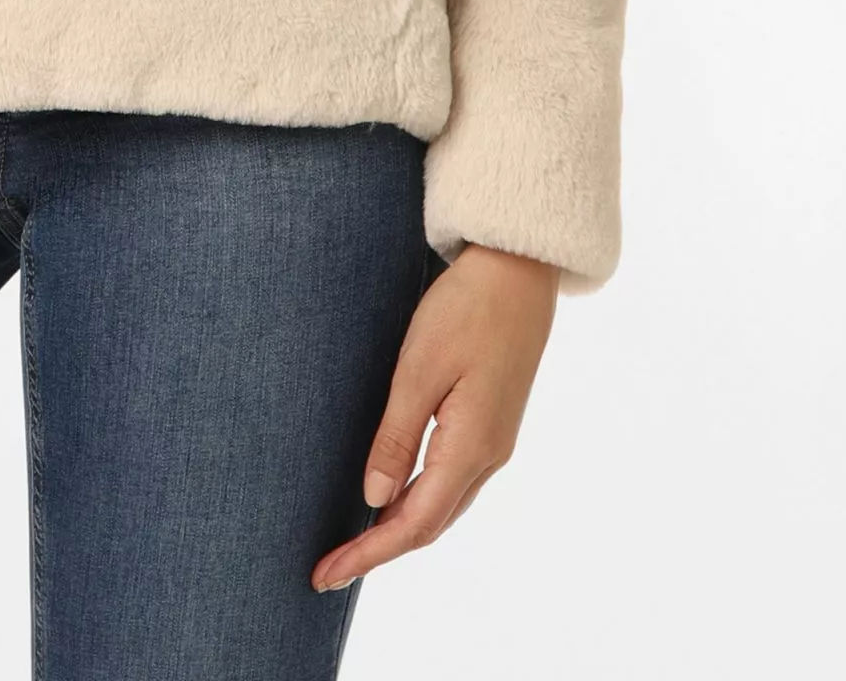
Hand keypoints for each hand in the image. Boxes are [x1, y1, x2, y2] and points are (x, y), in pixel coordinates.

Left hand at [309, 242, 558, 593]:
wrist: (519, 270)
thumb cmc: (466, 308)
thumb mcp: (420, 368)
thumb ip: (397, 436)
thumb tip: (375, 500)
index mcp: (471, 447)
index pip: (413, 524)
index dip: (368, 553)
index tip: (326, 574)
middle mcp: (488, 456)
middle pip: (429, 525)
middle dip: (378, 552)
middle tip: (328, 569)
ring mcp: (494, 442)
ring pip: (442, 507)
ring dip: (398, 532)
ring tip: (353, 544)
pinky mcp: (491, 424)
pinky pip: (451, 483)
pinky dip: (419, 504)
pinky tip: (394, 499)